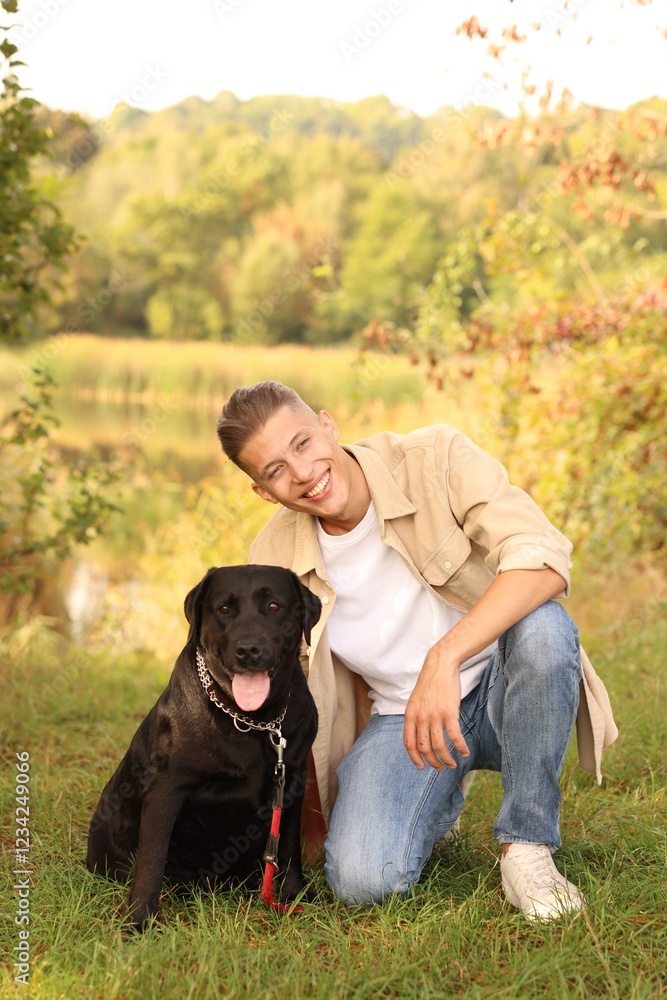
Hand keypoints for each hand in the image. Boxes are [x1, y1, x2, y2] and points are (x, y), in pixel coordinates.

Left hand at [403, 642, 469, 769]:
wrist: (440, 665)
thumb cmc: (430, 683)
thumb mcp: (415, 701)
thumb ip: (415, 717)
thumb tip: (418, 734)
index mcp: (410, 715)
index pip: (409, 743)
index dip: (414, 758)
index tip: (421, 766)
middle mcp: (420, 718)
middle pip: (424, 748)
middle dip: (432, 762)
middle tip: (440, 768)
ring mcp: (434, 716)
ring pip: (439, 746)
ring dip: (446, 759)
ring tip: (452, 764)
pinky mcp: (449, 713)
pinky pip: (455, 737)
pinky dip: (460, 748)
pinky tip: (465, 752)